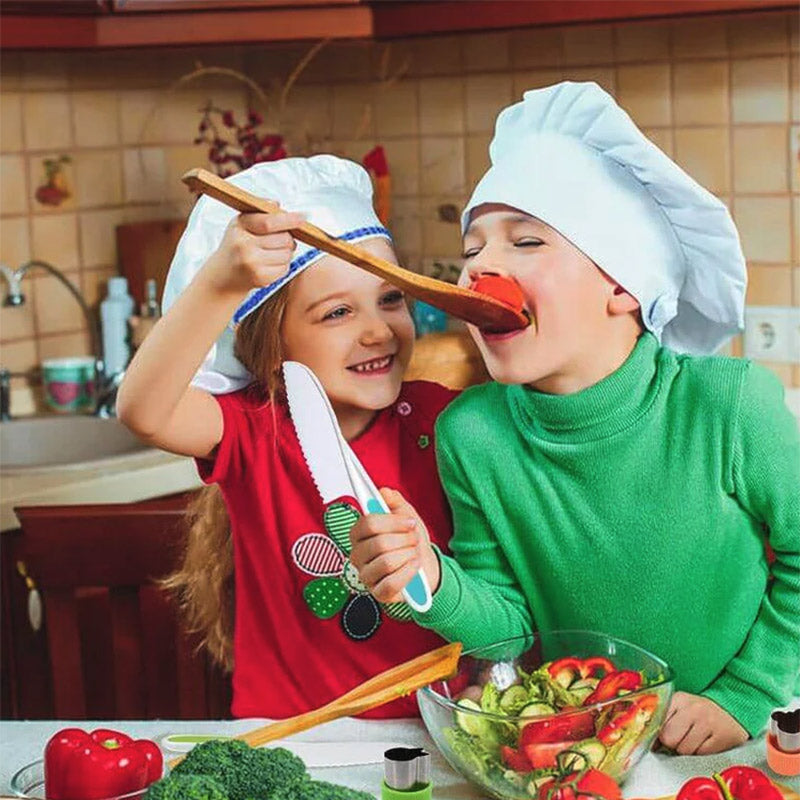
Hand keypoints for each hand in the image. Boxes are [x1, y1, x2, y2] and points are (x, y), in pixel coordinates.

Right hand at [202, 210, 305, 296]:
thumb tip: (277, 204)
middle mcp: (244, 245)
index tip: (303, 217)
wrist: (223, 275)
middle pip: (284, 238)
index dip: (290, 220)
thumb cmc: (236, 246)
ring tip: (272, 252)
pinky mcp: (260, 278)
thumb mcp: (241, 224)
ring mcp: (252, 263)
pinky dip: (283, 265)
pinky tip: (270, 264)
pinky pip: (285, 268)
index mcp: (240, 226)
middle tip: (281, 240)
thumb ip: (260, 212)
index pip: (270, 222)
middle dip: (289, 238)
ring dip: (286, 252)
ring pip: (287, 254)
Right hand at [349, 488, 440, 604]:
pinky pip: (392, 582)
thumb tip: (383, 491)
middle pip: (378, 544)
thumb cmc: (411, 540)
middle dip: (404, 540)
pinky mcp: (378, 594)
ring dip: (408, 555)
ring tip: (414, 553)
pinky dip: (409, 572)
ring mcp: (366, 576)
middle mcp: (357, 556)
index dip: (392, 522)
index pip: (367, 524)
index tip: (409, 522)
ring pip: (386, 562)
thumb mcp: (406, 515)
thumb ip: (394, 501)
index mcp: (359, 534)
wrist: (426, 566)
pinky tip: (414, 566)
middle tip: (414, 539)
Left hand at [658, 691, 748, 754]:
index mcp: (678, 699)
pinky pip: (701, 755)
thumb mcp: (680, 709)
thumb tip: (650, 743)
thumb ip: (663, 721)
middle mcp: (693, 708)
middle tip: (680, 738)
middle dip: (672, 744)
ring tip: (693, 740)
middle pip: (669, 738)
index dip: (657, 734)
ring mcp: (708, 722)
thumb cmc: (699, 713)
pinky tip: (704, 744)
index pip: (657, 723)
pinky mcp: (721, 737)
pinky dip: (700, 754)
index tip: (661, 737)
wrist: (730, 712)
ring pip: (684, 750)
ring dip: (687, 750)